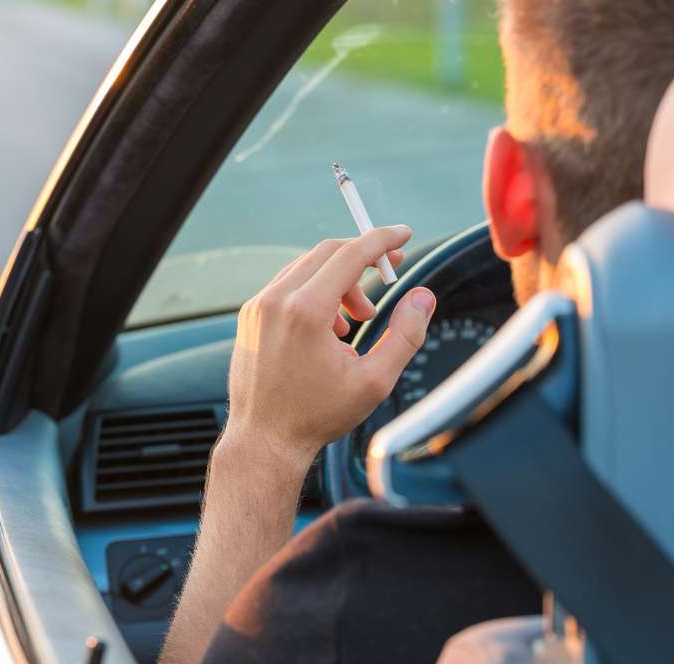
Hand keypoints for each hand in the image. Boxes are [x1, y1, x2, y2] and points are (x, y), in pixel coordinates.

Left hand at [224, 225, 435, 466]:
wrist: (264, 439)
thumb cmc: (317, 415)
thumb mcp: (374, 381)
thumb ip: (405, 335)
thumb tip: (423, 297)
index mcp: (306, 311)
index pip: (350, 254)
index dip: (382, 239)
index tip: (404, 234)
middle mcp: (276, 300)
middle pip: (327, 253)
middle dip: (363, 259)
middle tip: (390, 274)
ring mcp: (258, 307)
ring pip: (307, 267)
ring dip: (340, 280)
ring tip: (359, 319)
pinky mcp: (250, 316)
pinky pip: (288, 285)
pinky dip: (316, 292)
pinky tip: (331, 329)